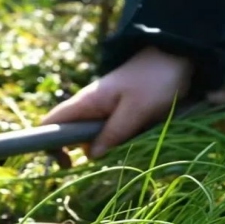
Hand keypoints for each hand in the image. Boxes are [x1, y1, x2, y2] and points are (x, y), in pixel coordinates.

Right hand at [40, 46, 193, 158]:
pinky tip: (136, 145)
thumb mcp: (135, 111)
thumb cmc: (154, 81)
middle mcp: (90, 107)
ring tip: (127, 152)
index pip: (51, 122)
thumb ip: (113, 133)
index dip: (49, 145)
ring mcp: (105, 111)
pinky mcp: (120, 115)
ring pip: (94, 138)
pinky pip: (112, 134)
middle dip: (83, 153)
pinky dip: (120, 143)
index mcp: (86, 102)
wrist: (176, 59)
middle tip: (106, 164)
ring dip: (106, 150)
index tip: (66, 165)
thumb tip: (91, 156)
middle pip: (72, 135)